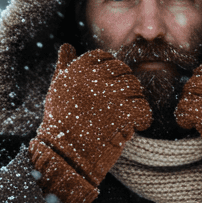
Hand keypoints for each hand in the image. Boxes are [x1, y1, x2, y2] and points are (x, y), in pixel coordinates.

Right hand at [29, 44, 150, 202]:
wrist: (64, 156)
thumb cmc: (61, 124)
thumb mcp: (58, 90)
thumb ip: (64, 66)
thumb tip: (67, 46)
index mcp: (76, 69)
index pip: (104, 57)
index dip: (111, 72)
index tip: (107, 89)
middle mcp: (92, 77)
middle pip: (124, 72)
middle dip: (125, 89)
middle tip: (119, 107)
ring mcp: (107, 95)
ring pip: (136, 90)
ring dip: (134, 105)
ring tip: (124, 119)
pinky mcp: (120, 114)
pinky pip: (143, 110)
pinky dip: (142, 120)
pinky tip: (132, 128)